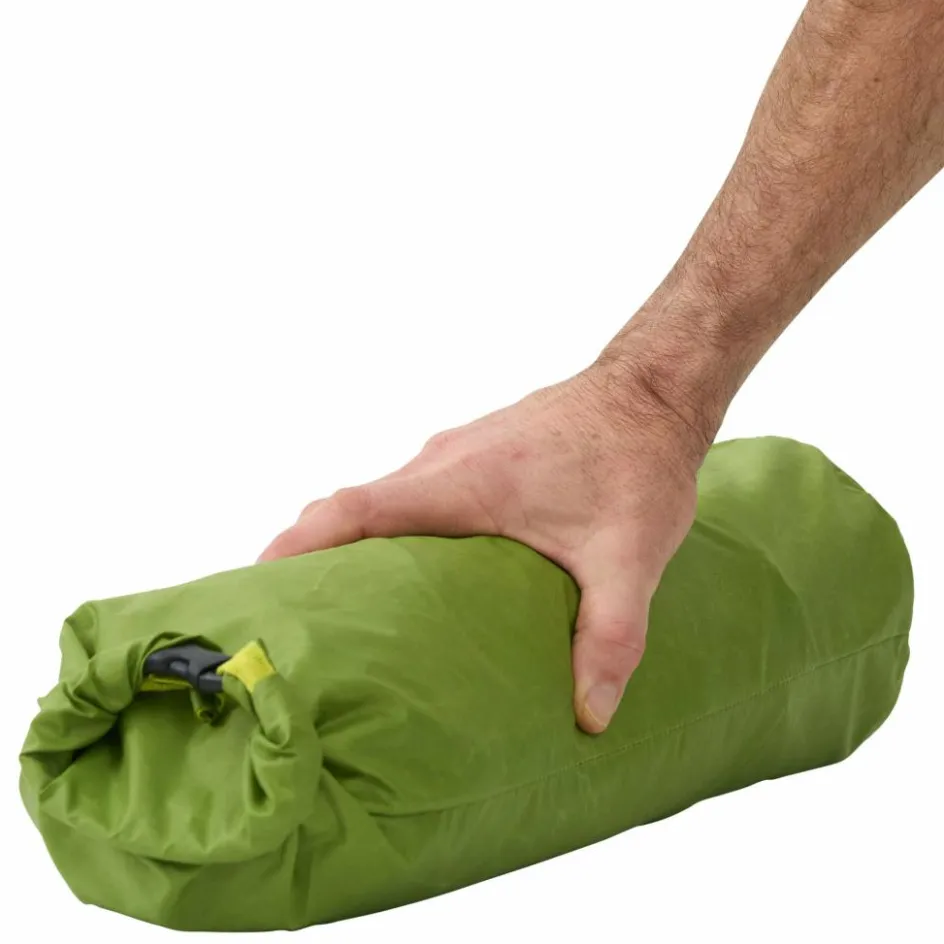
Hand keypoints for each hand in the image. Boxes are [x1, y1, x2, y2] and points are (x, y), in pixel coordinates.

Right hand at [259, 360, 712, 731]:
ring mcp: (455, 453)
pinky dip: (392, 532)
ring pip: (383, 502)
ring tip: (346, 612)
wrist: (652, 391)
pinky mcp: (474, 456)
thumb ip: (610, 635)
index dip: (298, 543)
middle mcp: (443, 462)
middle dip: (313, 557)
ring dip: (355, 546)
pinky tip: (415, 576)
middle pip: (354, 510)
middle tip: (294, 621)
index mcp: (461, 482)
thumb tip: (590, 714)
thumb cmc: (635, 459)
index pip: (354, 508)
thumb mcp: (629, 556)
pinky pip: (412, 494)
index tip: (257, 581)